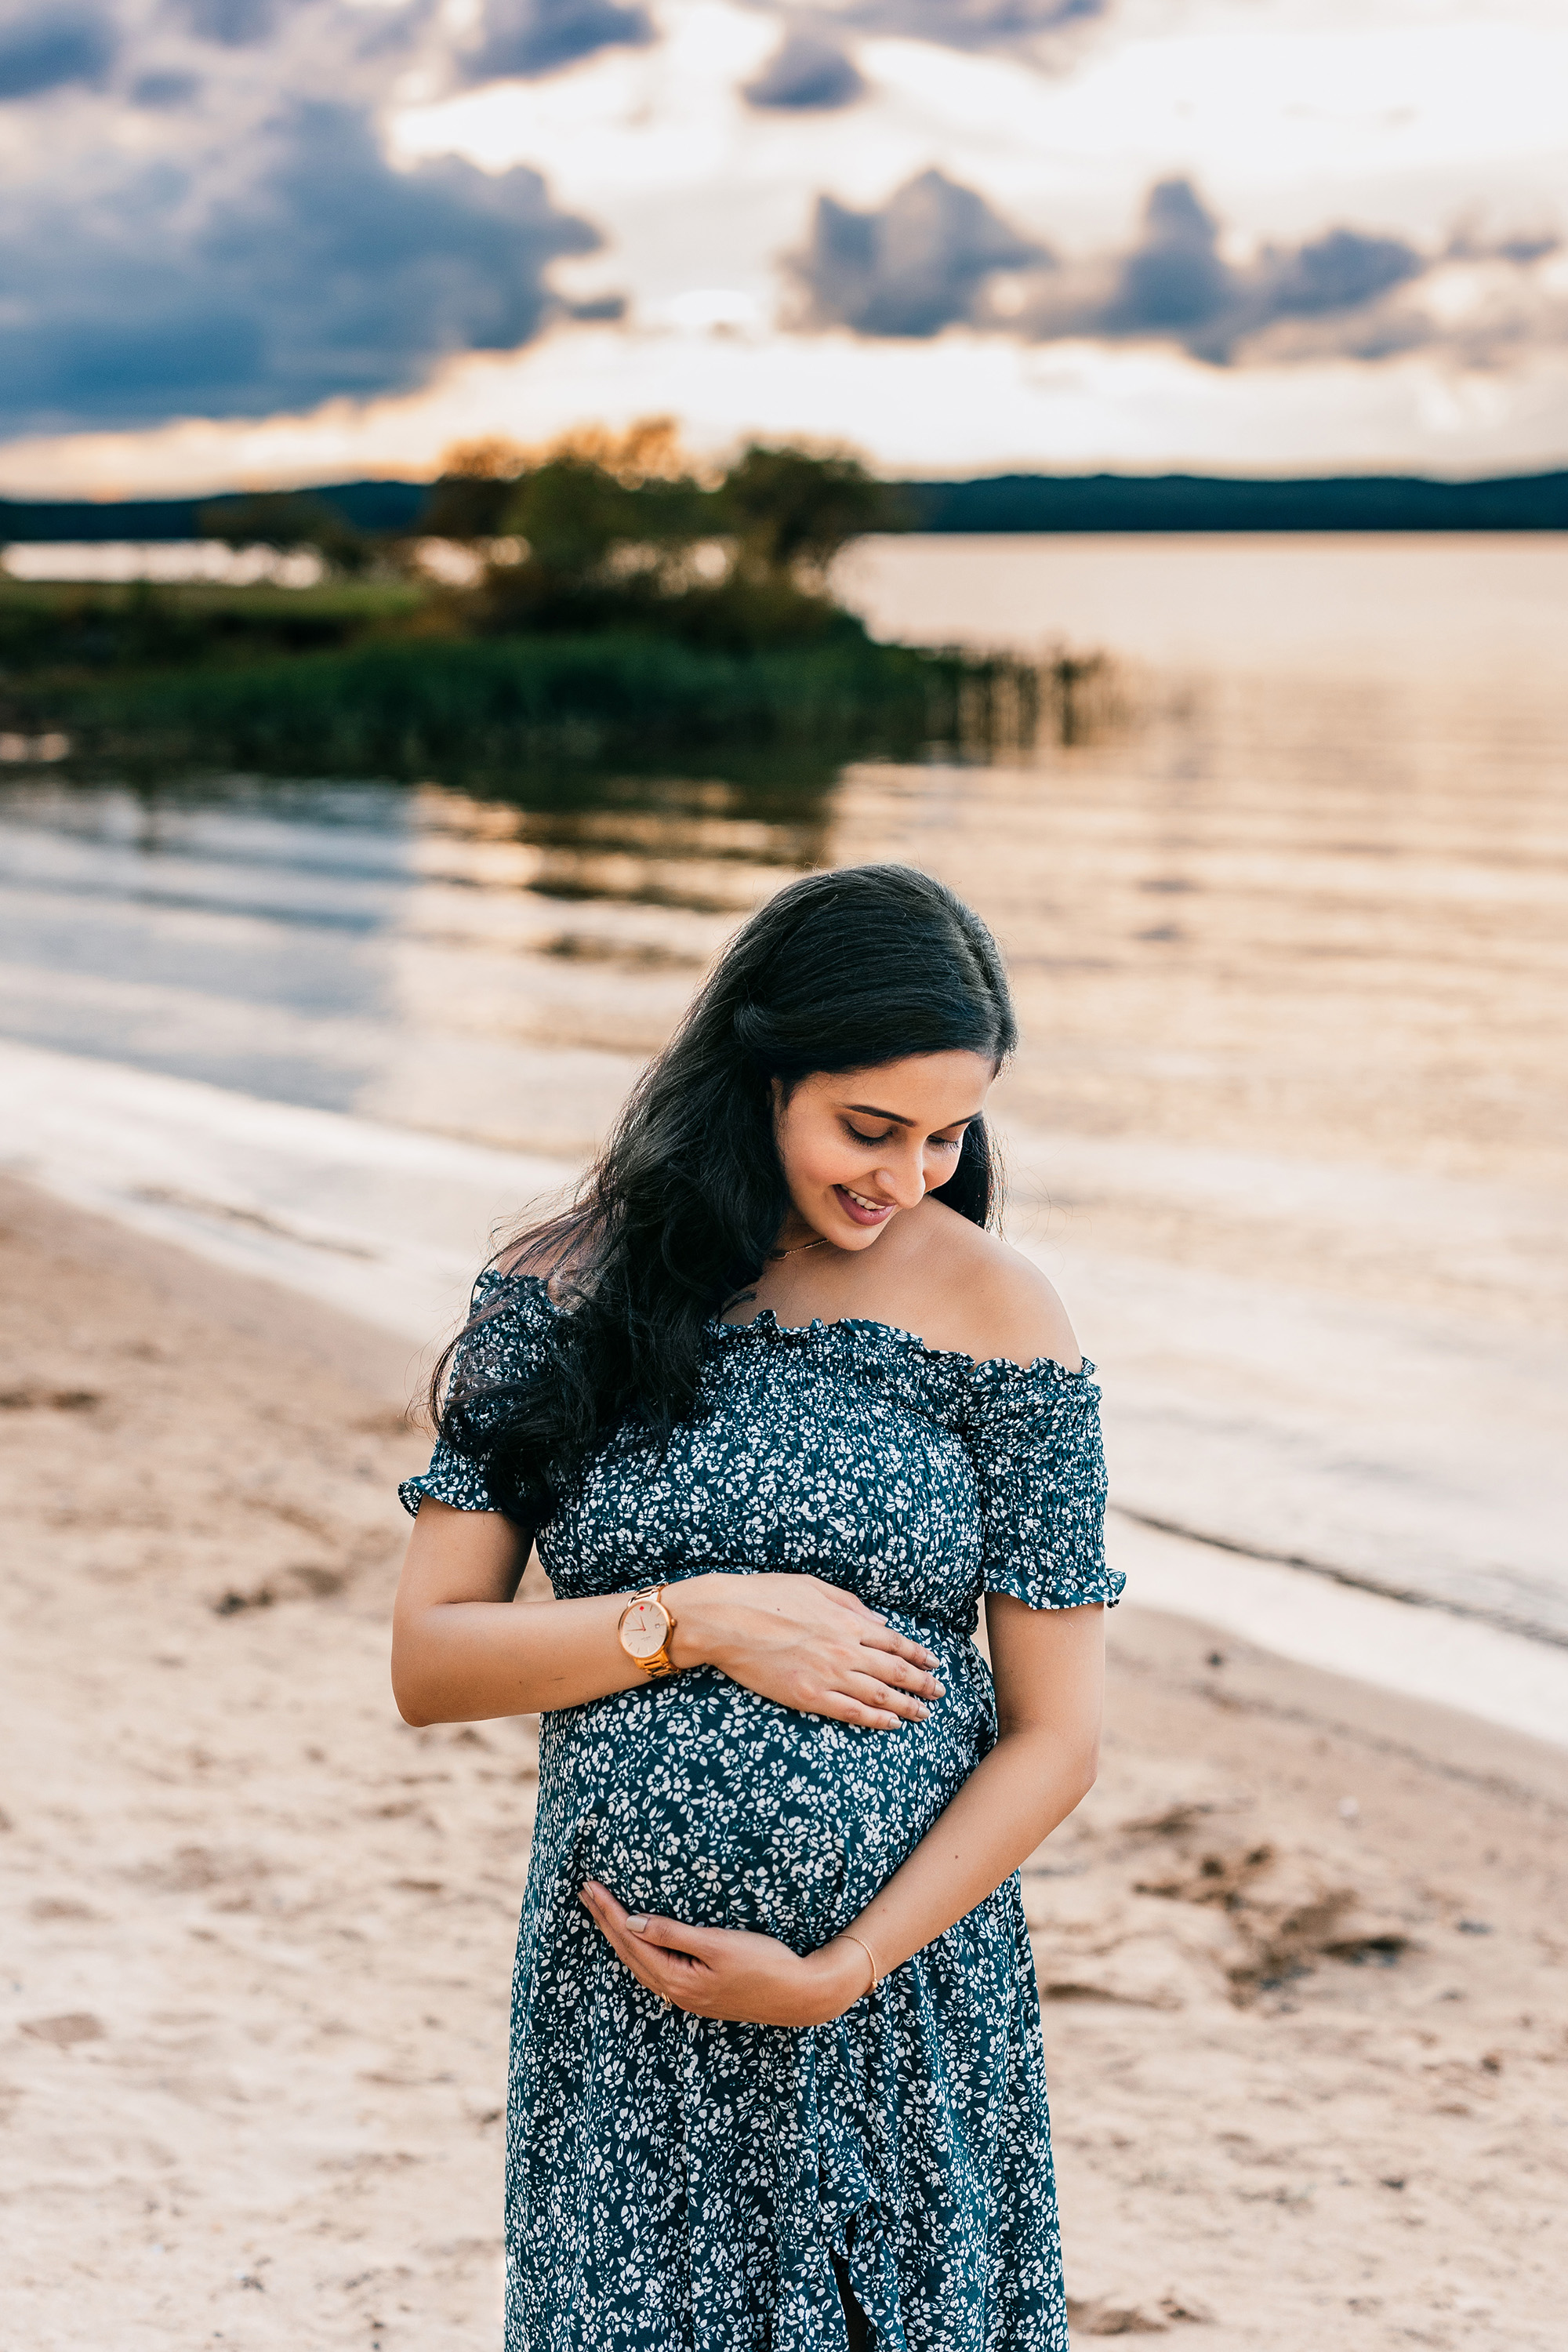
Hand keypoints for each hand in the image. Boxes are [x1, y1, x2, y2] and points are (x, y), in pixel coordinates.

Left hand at [579, 1880, 870, 2026]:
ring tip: (601, 1914)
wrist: (801, 1994)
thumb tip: (632, 1923)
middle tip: (584, 1893)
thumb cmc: (765, 1964)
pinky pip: (654, 1971)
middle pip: (628, 1954)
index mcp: (677, 1979)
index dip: (609, 1912)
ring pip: (639, 1965)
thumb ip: (673, 1933)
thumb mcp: (718, 1944)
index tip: (589, 1886)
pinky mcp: (699, 1994)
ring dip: (617, 1937)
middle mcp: (676, 1992)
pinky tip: (637, 1945)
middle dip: (604, 1921)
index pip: (631, 1940)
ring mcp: (687, 1997)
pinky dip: (637, 1953)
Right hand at [672, 1571, 942, 1729]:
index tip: (933, 1661)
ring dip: (907, 1704)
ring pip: (880, 1694)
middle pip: (895, 1670)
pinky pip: (852, 1711)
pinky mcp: (809, 1695)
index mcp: (847, 1620)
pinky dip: (876, 1719)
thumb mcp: (814, 1587)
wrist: (728, 1618)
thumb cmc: (766, 1595)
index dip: (918, 1654)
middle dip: (922, 1682)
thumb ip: (851, 1605)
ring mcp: (829, 1674)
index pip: (894, 1641)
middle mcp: (845, 1648)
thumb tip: (879, 1621)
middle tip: (940, 1691)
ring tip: (924, 1712)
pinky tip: (892, 1724)